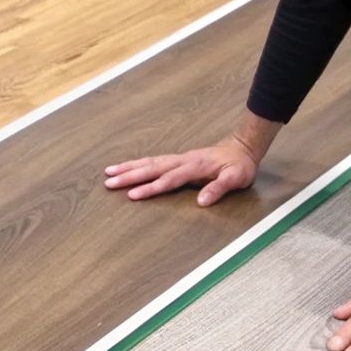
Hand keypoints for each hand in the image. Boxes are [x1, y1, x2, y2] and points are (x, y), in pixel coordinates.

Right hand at [103, 136, 259, 205]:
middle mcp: (182, 160)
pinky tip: (127, 167)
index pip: (168, 179)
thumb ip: (219, 189)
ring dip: (128, 167)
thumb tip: (201, 202)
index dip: (151, 188)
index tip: (132, 195)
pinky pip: (153, 161)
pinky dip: (137, 163)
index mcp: (194, 167)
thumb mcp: (236, 178)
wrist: (242, 148)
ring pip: (149, 162)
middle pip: (151, 168)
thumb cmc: (239, 166)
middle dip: (129, 175)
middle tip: (108, 182)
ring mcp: (178, 159)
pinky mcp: (177, 160)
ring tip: (108, 172)